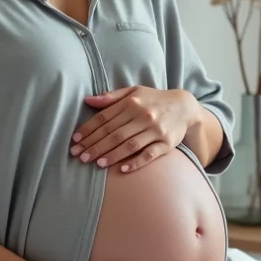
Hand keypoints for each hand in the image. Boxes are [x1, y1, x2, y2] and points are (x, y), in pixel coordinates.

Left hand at [70, 86, 200, 173]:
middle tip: (80, 156)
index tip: (75, 140)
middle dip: (95, 146)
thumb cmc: (153, 100)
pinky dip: (135, 162)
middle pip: (114, 134)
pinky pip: (149, 154)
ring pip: (129, 145)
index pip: (105, 119)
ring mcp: (156, 130)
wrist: (184, 106)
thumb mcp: (134, 92)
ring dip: (112, 155)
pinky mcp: (166, 143)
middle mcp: (143, 116)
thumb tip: (87, 100)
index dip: (89, 130)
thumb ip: (111, 97)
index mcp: (132, 103)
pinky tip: (122, 169)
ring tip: (97, 163)